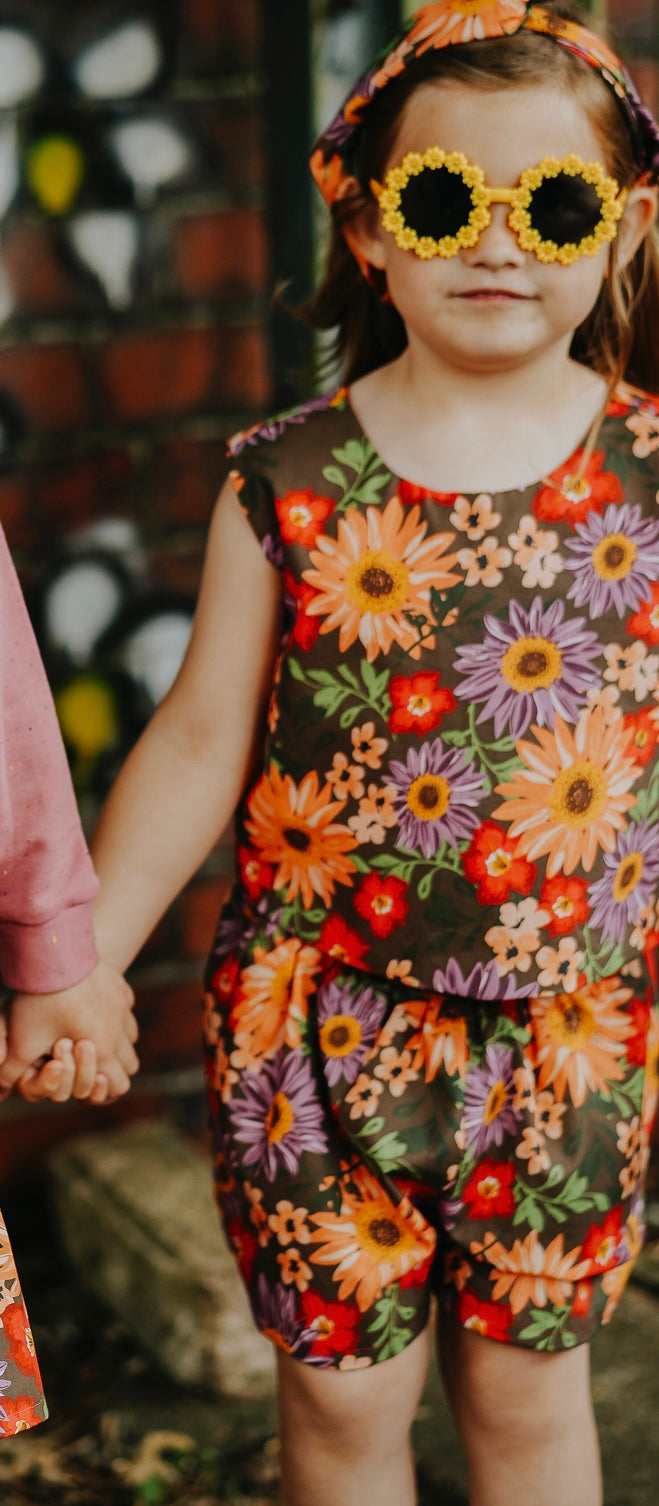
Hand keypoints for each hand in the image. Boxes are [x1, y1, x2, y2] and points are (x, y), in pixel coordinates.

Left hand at [0, 962, 138, 1100]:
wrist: (54, 952)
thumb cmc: (39, 1000)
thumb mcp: (21, 1042)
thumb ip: (10, 1073)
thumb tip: (0, 1094)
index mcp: (101, 1049)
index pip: (119, 1086)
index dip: (104, 1093)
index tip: (86, 1088)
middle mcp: (119, 1030)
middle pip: (130, 1065)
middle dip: (112, 1070)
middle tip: (87, 1066)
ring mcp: (123, 1007)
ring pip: (131, 1037)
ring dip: (117, 1044)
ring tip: (91, 1039)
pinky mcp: (121, 988)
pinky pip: (127, 1010)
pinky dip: (116, 1017)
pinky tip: (95, 1010)